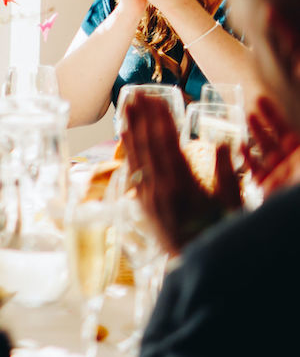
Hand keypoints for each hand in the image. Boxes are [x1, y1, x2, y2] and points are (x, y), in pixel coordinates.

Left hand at [125, 95, 240, 255]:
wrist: (198, 264)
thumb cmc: (221, 232)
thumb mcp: (231, 201)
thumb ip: (224, 170)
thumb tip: (220, 141)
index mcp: (184, 183)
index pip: (167, 142)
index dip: (160, 118)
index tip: (156, 98)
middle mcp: (161, 187)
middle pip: (148, 144)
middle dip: (143, 116)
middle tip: (137, 92)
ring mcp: (149, 196)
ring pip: (136, 155)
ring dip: (131, 128)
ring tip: (126, 106)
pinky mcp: (143, 204)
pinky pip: (133, 171)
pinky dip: (128, 151)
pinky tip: (125, 137)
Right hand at [248, 96, 299, 191]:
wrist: (294, 208)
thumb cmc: (299, 182)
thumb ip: (292, 142)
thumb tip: (271, 135)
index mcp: (299, 155)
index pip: (285, 131)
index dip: (274, 115)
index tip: (262, 99)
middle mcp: (290, 163)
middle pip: (273, 137)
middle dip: (263, 121)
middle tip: (252, 105)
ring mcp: (278, 174)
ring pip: (263, 149)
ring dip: (255, 133)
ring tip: (247, 117)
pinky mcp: (265, 186)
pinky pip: (253, 169)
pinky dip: (246, 157)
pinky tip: (239, 145)